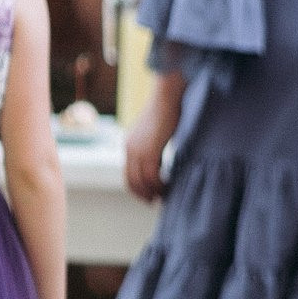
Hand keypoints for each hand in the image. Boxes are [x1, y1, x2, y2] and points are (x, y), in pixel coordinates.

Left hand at [123, 85, 180, 201]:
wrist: (167, 97)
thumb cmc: (167, 110)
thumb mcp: (156, 132)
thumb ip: (154, 146)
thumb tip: (160, 158)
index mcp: (129, 145)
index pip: (129, 174)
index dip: (138, 187)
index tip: (149, 194)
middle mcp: (129, 150)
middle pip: (131, 181)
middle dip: (143, 193)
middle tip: (154, 201)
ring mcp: (137, 151)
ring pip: (142, 181)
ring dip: (153, 191)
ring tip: (164, 195)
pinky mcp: (149, 151)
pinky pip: (152, 175)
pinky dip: (160, 184)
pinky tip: (168, 185)